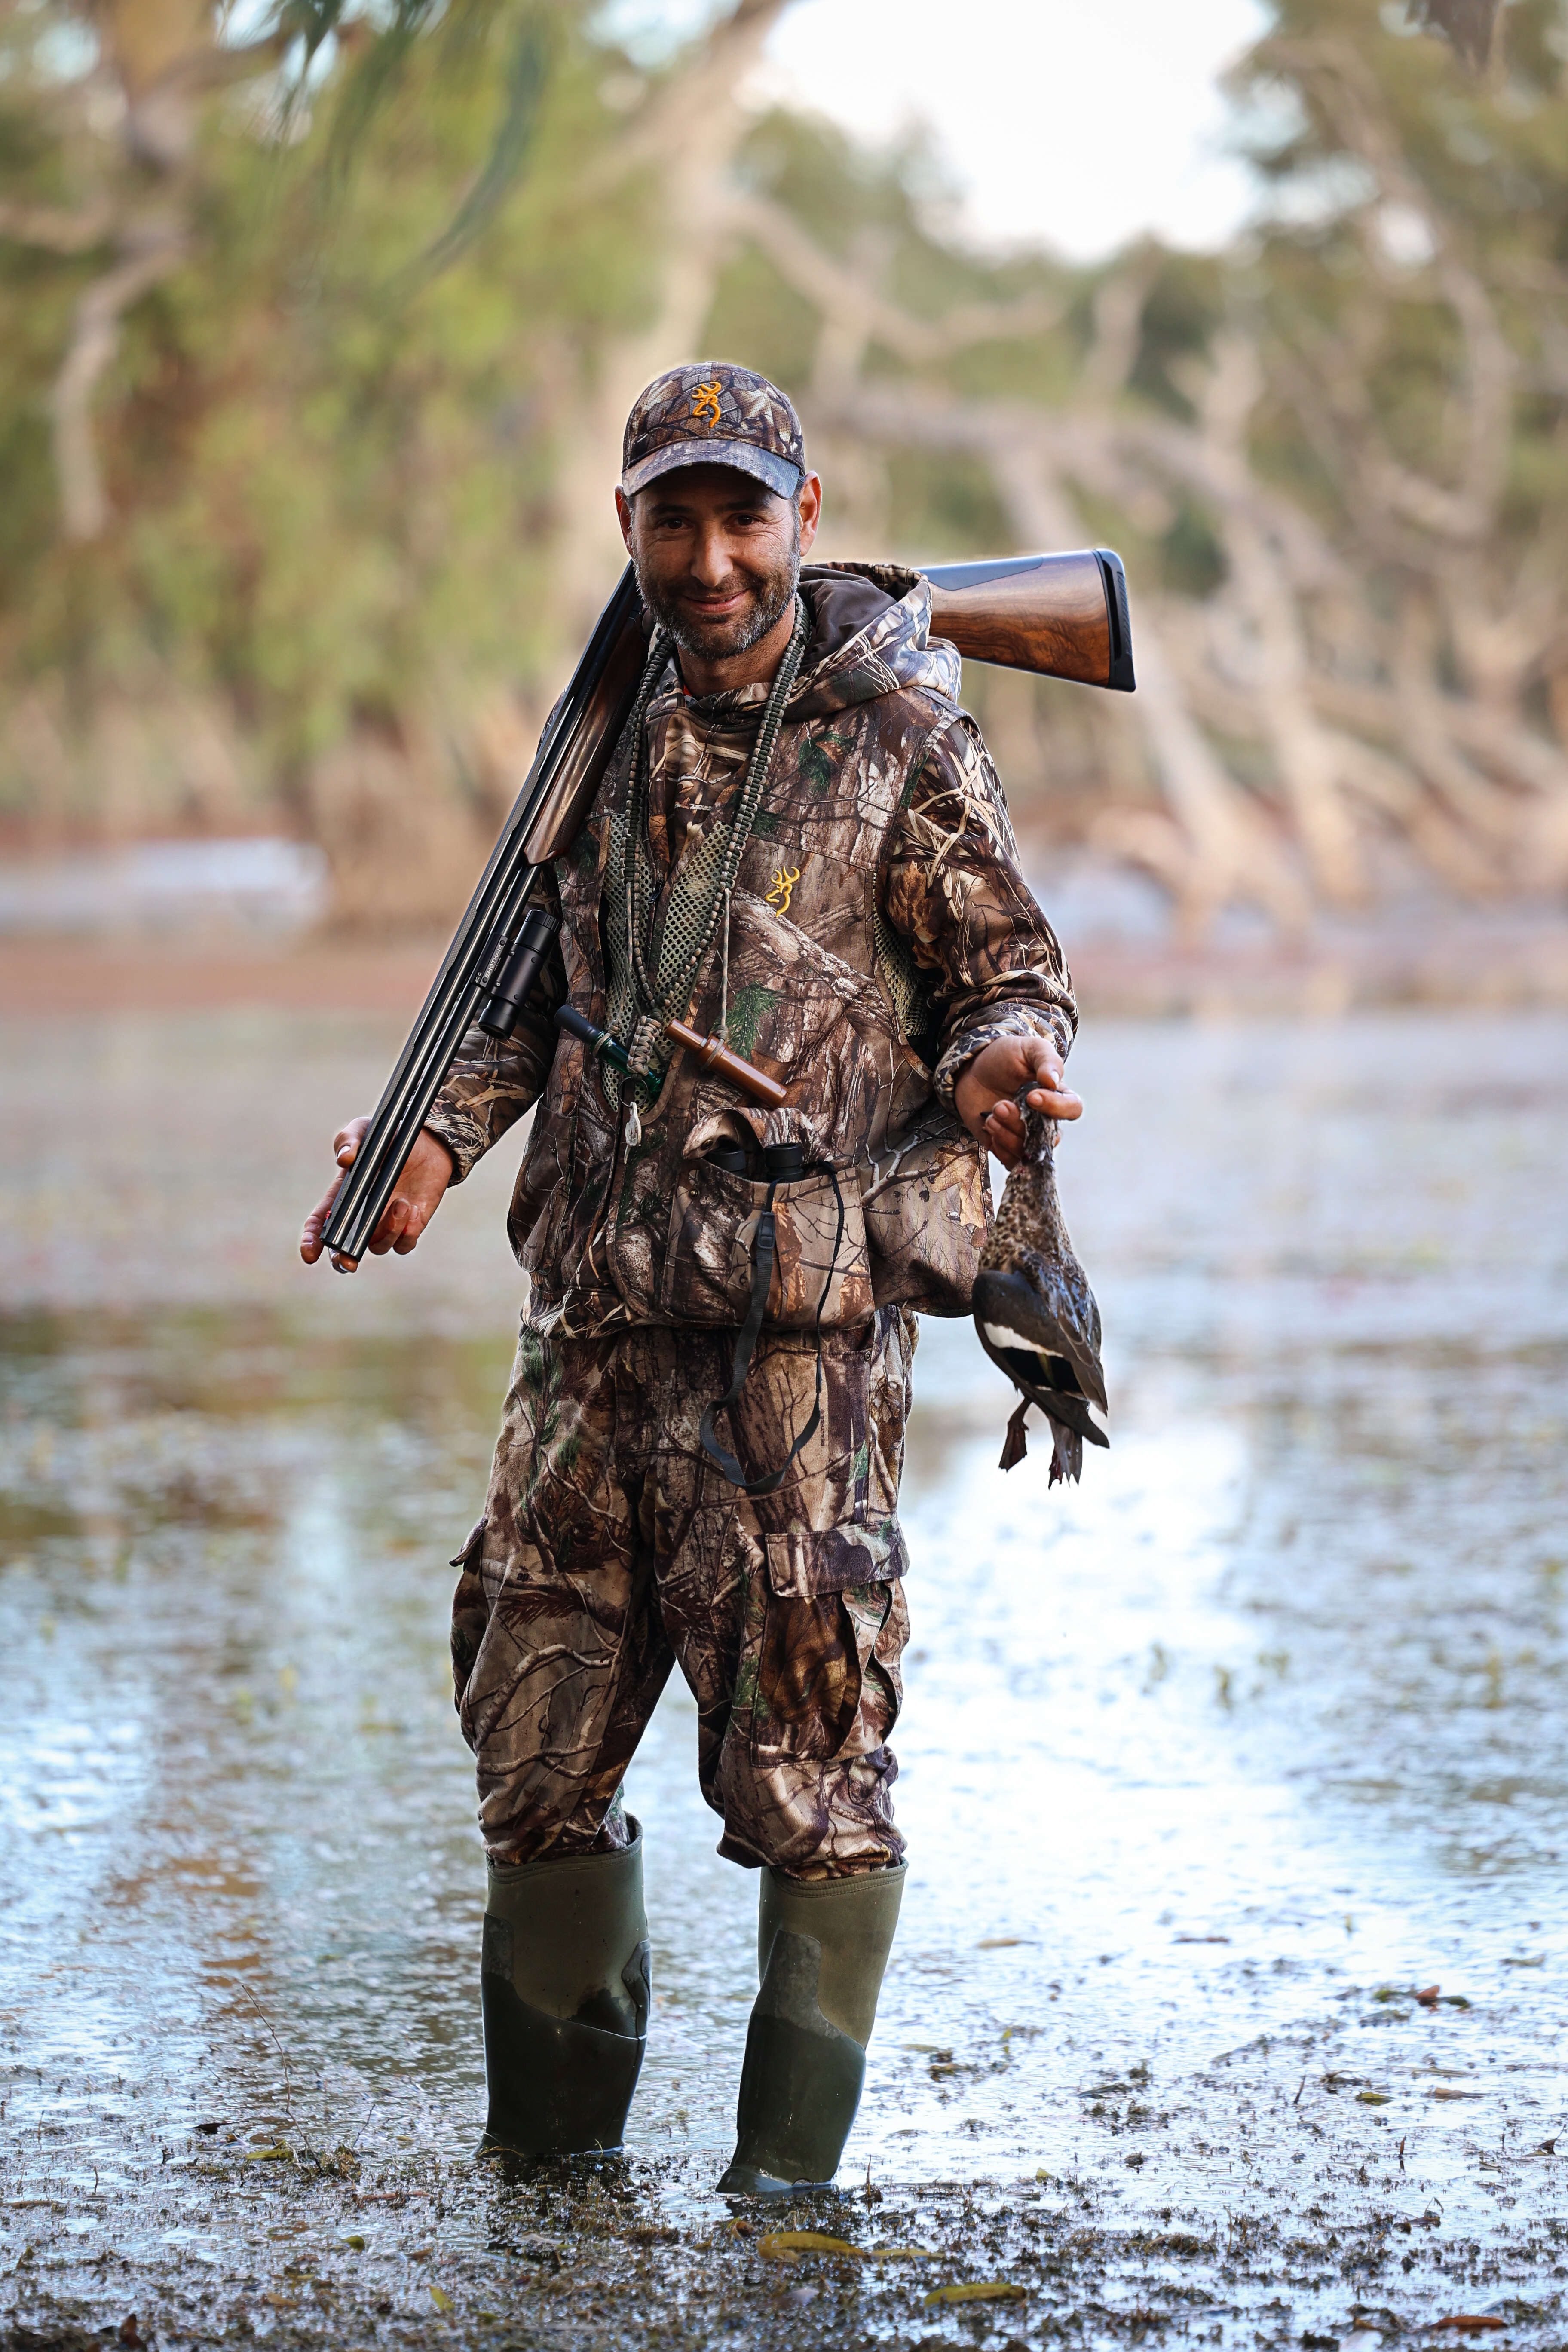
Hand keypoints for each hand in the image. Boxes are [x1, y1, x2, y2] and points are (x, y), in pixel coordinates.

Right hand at [299, 1119, 453, 1271]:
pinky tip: (413, 1209)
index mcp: (342, 1196)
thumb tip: (344, 1159)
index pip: (319, 1224)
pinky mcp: (411, 1226)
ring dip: (388, 1230)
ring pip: (378, 1247)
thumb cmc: (388, 1136)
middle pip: (343, 1250)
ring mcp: (385, 1223)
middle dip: (341, 1260)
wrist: (428, 1141)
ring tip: (401, 1203)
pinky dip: (407, 1233)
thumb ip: (348, 1139)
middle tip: (348, 1261)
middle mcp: (362, 1215)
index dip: (311, 1241)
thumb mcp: (364, 1129)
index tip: (310, 1253)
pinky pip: (404, 1244)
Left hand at [954, 1033, 1081, 1169]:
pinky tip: (988, 1129)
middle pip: (1048, 1136)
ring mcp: (1026, 1135)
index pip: (1072, 1109)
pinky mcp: (1007, 1145)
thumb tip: (1053, 1081)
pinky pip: (1012, 1161)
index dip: (1055, 1107)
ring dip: (1007, 1136)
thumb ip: (1046, 1060)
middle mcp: (1046, 1119)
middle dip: (1021, 1124)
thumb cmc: (1005, 1057)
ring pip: (1028, 1151)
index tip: (1031, 1096)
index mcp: (1058, 1095)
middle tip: (1000, 1106)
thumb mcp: (1028, 1049)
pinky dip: (1000, 1150)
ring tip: (990, 1117)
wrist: (973, 1070)